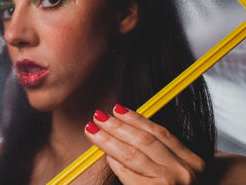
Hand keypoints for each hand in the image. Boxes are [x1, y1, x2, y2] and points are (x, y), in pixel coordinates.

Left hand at [85, 104, 205, 183]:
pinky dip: (115, 163)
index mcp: (192, 161)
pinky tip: (105, 155)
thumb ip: (156, 152)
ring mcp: (169, 184)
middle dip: (118, 126)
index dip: (136, 118)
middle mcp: (183, 172)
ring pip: (132, 155)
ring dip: (108, 140)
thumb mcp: (174, 170)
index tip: (117, 108)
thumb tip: (123, 129)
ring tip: (92, 130)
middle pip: (144, 141)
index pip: (160, 132)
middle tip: (98, 116)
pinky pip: (127, 174)